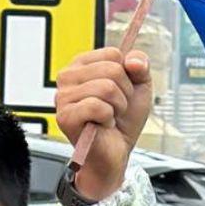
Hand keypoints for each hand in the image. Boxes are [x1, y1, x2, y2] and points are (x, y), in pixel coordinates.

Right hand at [56, 48, 152, 201]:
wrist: (117, 152)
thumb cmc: (123, 121)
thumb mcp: (140, 87)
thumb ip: (140, 65)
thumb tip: (133, 60)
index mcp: (82, 65)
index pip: (113, 54)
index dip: (127, 76)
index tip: (122, 92)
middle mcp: (68, 77)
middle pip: (112, 69)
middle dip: (124, 93)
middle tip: (116, 108)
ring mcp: (63, 96)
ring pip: (106, 87)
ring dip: (118, 107)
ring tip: (110, 117)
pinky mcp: (65, 116)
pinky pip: (97, 106)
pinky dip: (108, 119)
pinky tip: (102, 125)